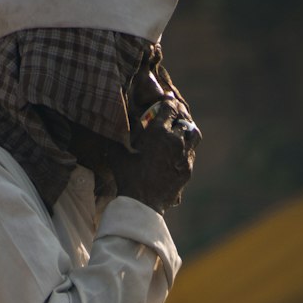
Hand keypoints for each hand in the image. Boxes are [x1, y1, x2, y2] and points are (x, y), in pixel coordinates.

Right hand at [108, 95, 200, 212]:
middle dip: (179, 114)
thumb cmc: (128, 176)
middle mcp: (175, 141)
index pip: (169, 108)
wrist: (143, 203)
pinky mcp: (187, 169)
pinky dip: (186, 147)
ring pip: (193, 134)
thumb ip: (117, 137)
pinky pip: (191, 152)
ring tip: (181, 130)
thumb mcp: (117, 153)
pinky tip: (179, 150)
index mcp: (158, 132)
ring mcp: (184, 155)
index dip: (168, 102)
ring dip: (187, 129)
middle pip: (184, 119)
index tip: (168, 99)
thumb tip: (109, 126)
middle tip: (174, 113)